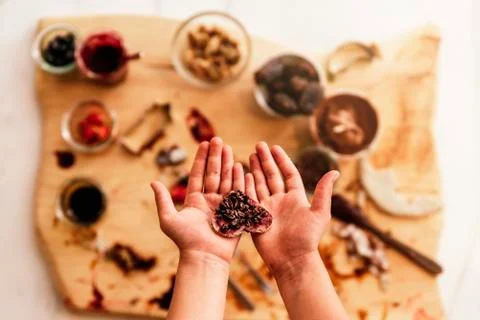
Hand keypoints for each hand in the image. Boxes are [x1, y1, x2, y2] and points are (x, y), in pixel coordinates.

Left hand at [151, 137, 245, 263]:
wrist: (204, 257)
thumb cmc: (185, 241)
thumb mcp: (169, 219)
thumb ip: (163, 200)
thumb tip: (153, 182)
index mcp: (194, 200)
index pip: (198, 174)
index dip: (201, 159)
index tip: (204, 143)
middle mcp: (209, 200)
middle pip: (213, 173)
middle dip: (215, 156)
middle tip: (218, 139)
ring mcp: (223, 205)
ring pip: (225, 179)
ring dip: (227, 163)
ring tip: (228, 147)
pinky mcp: (235, 211)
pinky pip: (237, 191)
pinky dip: (238, 178)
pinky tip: (238, 165)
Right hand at [245, 142, 338, 276]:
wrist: (292, 259)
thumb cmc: (308, 238)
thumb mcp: (319, 213)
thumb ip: (323, 191)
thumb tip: (335, 172)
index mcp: (295, 198)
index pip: (288, 174)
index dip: (282, 160)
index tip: (274, 147)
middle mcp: (280, 201)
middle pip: (271, 176)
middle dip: (265, 160)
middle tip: (258, 145)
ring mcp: (267, 209)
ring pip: (259, 184)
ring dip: (254, 170)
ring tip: (249, 155)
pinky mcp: (255, 218)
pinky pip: (249, 198)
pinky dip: (245, 185)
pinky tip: (242, 173)